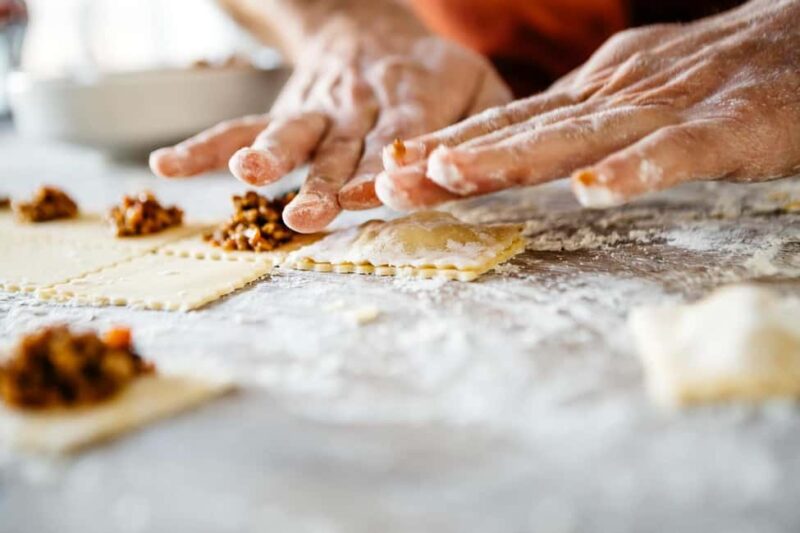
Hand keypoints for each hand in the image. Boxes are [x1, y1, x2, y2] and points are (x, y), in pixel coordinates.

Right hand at [149, 0, 509, 231]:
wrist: (368, 26)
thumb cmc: (432, 69)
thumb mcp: (477, 79)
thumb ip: (487, 120)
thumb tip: (490, 164)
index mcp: (412, 99)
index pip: (401, 136)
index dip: (387, 165)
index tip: (375, 193)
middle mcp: (359, 108)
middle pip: (341, 147)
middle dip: (324, 182)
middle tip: (306, 214)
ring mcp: (317, 111)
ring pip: (290, 135)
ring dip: (268, 158)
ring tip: (247, 179)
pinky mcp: (286, 112)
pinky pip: (242, 126)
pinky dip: (206, 147)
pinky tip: (167, 167)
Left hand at [377, 0, 799, 210]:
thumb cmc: (715, 76)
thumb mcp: (629, 95)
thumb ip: (576, 122)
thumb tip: (514, 144)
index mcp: (592, 91)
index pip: (506, 123)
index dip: (446, 146)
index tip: (388, 168)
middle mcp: (616, 93)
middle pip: (522, 132)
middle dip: (451, 158)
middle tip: (388, 181)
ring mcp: (669, 104)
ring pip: (579, 135)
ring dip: (513, 157)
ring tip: (453, 173)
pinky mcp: (730, 123)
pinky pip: (678, 151)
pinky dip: (636, 170)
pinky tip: (594, 190)